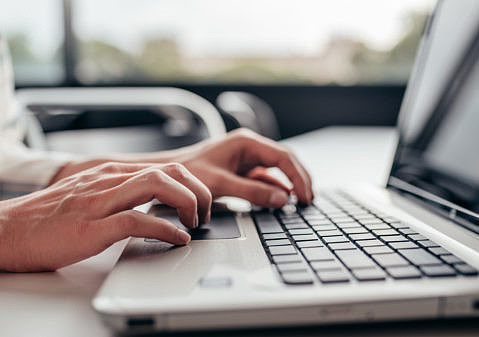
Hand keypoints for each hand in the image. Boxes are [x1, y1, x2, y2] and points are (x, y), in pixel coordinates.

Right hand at [0, 162, 210, 272]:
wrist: (4, 229)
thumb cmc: (46, 218)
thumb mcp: (88, 195)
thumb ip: (118, 193)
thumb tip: (150, 203)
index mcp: (110, 174)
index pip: (165, 167)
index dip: (192, 184)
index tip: (200, 203)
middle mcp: (108, 181)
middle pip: (169, 171)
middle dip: (197, 190)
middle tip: (204, 213)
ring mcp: (99, 202)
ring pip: (157, 185)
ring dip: (187, 204)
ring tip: (195, 223)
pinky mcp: (90, 227)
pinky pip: (137, 221)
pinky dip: (165, 229)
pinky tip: (177, 239)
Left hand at [174, 129, 313, 209]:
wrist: (168, 174)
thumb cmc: (189, 173)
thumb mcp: (221, 184)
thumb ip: (252, 192)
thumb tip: (282, 198)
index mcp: (246, 142)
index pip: (283, 157)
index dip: (297, 177)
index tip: (305, 195)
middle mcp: (250, 146)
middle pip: (285, 160)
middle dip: (299, 179)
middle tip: (309, 199)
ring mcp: (247, 158)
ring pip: (278, 169)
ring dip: (290, 183)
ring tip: (303, 200)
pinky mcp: (243, 169)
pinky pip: (266, 177)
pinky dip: (277, 187)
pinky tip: (284, 199)